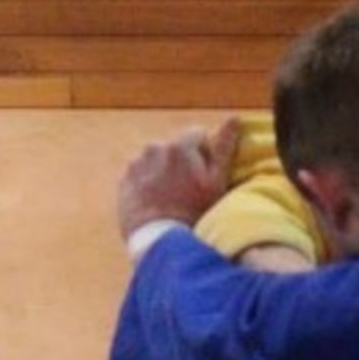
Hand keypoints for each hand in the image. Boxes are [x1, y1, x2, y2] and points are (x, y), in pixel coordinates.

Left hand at [117, 119, 242, 243]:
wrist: (157, 241)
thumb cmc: (193, 213)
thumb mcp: (216, 183)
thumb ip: (224, 148)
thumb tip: (235, 118)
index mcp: (179, 145)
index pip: (198, 135)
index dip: (205, 154)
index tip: (205, 177)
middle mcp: (154, 147)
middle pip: (175, 148)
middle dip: (182, 163)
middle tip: (188, 192)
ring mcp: (135, 164)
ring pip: (156, 162)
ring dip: (164, 173)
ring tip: (171, 200)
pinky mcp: (124, 182)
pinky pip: (140, 176)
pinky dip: (148, 185)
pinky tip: (156, 205)